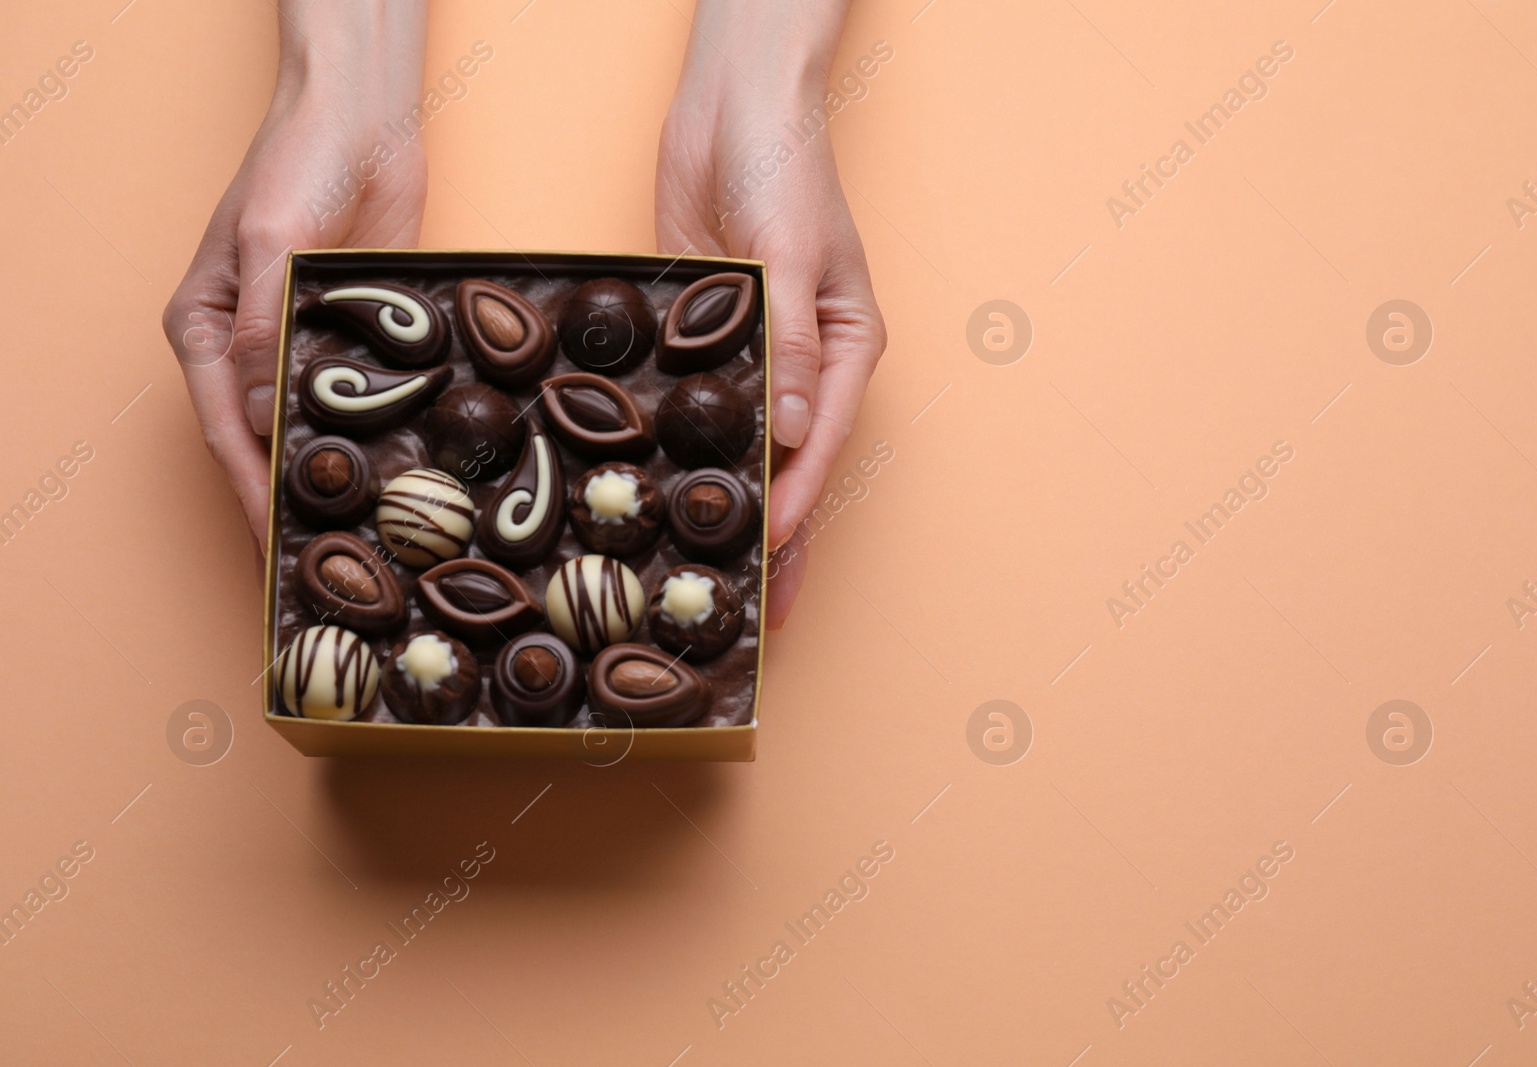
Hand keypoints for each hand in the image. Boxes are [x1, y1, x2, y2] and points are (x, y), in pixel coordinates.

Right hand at [162, 1, 427, 552]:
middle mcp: (247, 349)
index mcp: (205, 331)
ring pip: (316, 430)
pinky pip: (362, 402)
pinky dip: (373, 441)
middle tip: (323, 567)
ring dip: (334, 480)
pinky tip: (398, 481)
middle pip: (265, 442)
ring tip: (363, 544)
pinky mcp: (358, 341)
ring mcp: (303, 348)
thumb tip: (256, 413)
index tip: (275, 546)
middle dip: (289, 502)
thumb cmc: (298, 165)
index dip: (251, 490)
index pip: (224, 429)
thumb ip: (261, 329)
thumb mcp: (268, 242)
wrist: (363, 122)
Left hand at [655, 2, 887, 627]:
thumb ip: (786, 343)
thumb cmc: (783, 164)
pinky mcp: (708, 342)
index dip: (797, 504)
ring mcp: (755, 357)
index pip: (823, 445)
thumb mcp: (791, 252)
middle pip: (792, 466)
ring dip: (726, 506)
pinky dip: (686, 453)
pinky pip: (699, 411)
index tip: (770, 558)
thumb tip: (789, 432)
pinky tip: (662, 495)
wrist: (733, 104)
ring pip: (743, 450)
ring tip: (701, 572)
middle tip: (748, 610)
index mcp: (846, 348)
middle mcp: (805, 364)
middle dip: (776, 536)